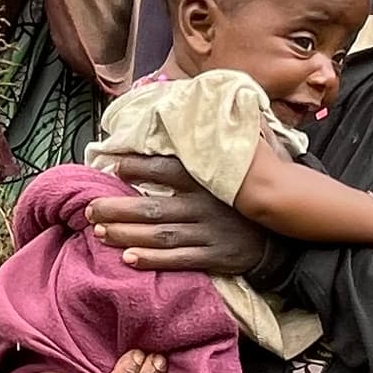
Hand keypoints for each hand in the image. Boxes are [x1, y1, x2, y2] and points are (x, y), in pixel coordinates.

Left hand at [88, 151, 273, 279]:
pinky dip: (154, 259)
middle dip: (119, 208)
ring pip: (161, 234)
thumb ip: (216, 145)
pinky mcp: (216, 256)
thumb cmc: (246, 198)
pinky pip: (180, 259)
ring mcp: (210, 232)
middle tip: (90, 209)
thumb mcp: (238, 166)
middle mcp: (206, 205)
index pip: (168, 168)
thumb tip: (204, 112)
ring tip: (99, 232)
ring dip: (128, 233)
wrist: (281, 236)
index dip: (138, 166)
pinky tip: (128, 258)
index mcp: (208, 179)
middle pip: (155, 206)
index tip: (113, 165)